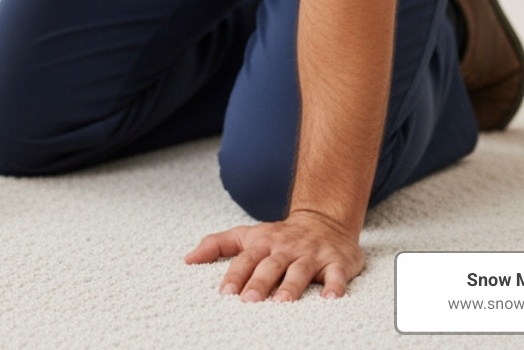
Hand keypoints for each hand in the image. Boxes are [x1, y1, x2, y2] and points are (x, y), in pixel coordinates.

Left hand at [185, 209, 364, 300]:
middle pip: (270, 265)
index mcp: (263, 243)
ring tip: (282, 302)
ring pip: (300, 270)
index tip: (225, 292)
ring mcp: (311, 254)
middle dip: (259, 282)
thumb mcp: (247, 234)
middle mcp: (286, 248)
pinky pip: (336, 274)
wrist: (324, 220)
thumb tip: (187, 259)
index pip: (246, 259)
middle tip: (249, 301)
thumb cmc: (279, 236)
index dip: (235, 274)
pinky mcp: (336, 261)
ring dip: (291, 286)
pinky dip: (335, 286)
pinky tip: (330, 299)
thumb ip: (217, 244)